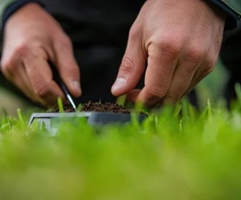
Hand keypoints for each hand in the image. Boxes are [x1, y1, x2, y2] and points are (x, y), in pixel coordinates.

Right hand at [1, 3, 80, 105]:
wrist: (21, 19)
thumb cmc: (44, 29)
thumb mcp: (62, 44)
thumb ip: (69, 70)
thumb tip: (75, 93)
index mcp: (27, 54)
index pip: (43, 88)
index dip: (59, 95)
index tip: (70, 93)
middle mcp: (14, 65)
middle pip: (38, 95)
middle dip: (54, 96)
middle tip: (64, 85)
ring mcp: (9, 71)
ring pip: (33, 96)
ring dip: (47, 93)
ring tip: (52, 75)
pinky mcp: (8, 75)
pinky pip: (28, 91)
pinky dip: (39, 89)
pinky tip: (43, 76)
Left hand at [111, 0, 225, 106]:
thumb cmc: (163, 9)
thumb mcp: (138, 34)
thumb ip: (129, 67)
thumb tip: (118, 91)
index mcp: (168, 49)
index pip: (154, 92)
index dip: (140, 101)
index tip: (130, 96)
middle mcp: (190, 58)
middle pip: (169, 99)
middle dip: (151, 102)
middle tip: (138, 94)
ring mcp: (203, 62)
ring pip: (180, 95)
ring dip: (163, 95)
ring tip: (152, 83)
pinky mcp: (210, 63)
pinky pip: (190, 85)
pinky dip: (176, 87)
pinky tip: (167, 76)